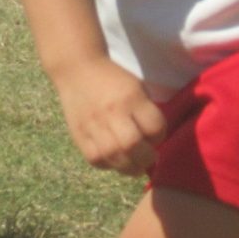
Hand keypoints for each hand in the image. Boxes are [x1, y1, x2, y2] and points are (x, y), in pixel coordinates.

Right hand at [50, 56, 168, 173]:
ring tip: (135, 165)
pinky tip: (114, 159)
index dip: (160, 136)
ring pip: (114, 157)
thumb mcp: (136, 87)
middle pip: (133, 145)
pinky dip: (109, 164)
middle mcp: (112, 112)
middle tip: (148, 157)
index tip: (155, 136)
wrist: (78, 69)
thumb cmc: (113, 79)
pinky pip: (96, 159)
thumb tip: (153, 142)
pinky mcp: (79, 135)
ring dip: (130, 167)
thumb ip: (145, 112)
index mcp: (131, 97)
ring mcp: (93, 125)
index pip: (154, 127)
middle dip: (146, 158)